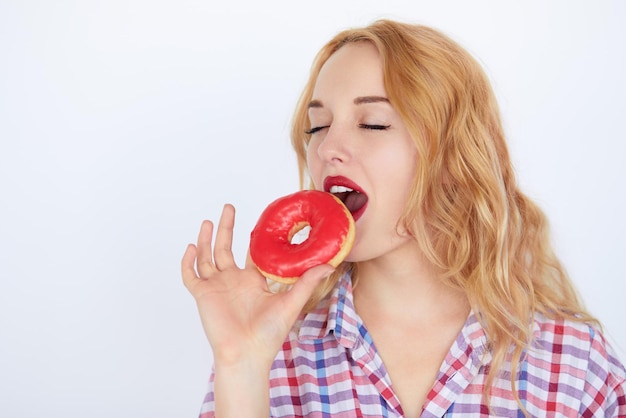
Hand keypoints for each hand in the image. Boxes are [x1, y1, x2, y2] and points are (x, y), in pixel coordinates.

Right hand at [182, 204, 333, 368]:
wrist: (247, 354)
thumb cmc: (269, 334)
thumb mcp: (291, 303)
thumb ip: (307, 282)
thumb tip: (330, 264)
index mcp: (252, 281)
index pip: (251, 254)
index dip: (252, 238)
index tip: (258, 221)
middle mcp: (233, 281)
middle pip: (224, 248)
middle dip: (225, 228)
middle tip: (228, 207)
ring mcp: (216, 287)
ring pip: (206, 257)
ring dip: (206, 239)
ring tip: (209, 221)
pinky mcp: (203, 295)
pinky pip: (190, 276)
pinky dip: (188, 262)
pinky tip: (191, 246)